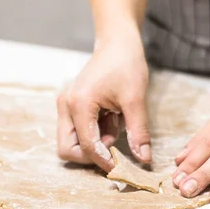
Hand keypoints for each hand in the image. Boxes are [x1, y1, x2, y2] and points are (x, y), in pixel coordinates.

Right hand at [56, 29, 150, 171]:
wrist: (117, 42)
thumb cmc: (126, 64)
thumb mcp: (135, 99)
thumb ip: (138, 131)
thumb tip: (143, 159)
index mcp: (78, 104)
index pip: (86, 146)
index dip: (104, 160)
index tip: (122, 167)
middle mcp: (65, 106)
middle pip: (67, 149)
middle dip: (90, 156)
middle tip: (114, 148)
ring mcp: (65, 106)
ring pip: (70, 142)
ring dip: (94, 143)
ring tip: (114, 125)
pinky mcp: (71, 106)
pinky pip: (77, 131)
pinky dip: (94, 133)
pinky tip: (110, 118)